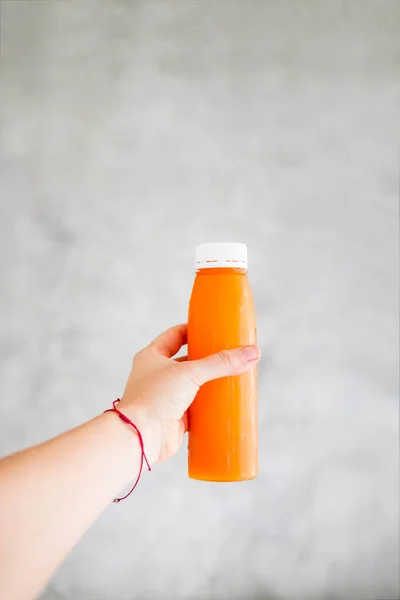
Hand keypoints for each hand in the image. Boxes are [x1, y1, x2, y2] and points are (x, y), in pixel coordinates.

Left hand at [118, 324, 260, 463]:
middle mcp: (156, 375)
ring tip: (232, 376)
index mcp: (152, 356)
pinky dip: (209, 406)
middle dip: (207, 359)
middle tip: (228, 354)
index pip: (174, 336)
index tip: (212, 329)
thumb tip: (251, 353)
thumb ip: (221, 363)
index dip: (193, 330)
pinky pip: (195, 409)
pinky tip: (225, 403)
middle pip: (186, 361)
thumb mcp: (190, 373)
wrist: (141, 437)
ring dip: (209, 383)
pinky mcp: (174, 417)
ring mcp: (165, 397)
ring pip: (192, 386)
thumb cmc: (154, 398)